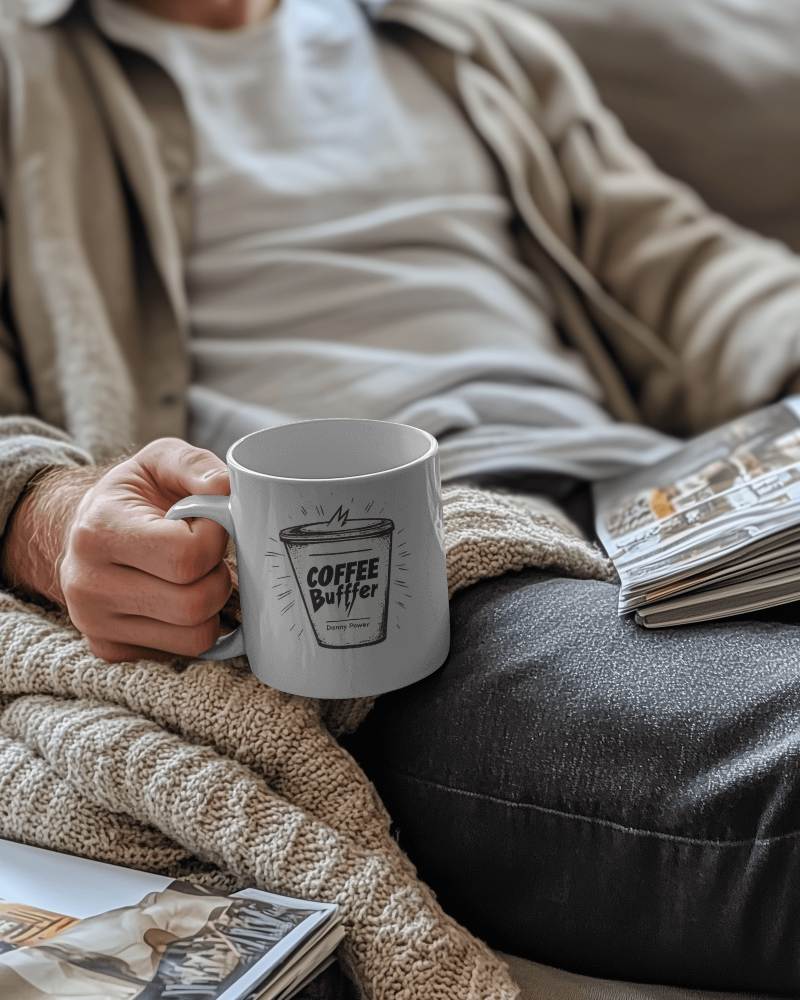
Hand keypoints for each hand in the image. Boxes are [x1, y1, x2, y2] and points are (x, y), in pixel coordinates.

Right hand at [1, 439, 232, 661]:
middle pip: (194, 604)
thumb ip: (195, 466)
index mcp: (98, 531)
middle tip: (207, 556)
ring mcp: (96, 623)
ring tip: (194, 577)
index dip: (213, 539)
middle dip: (217, 577)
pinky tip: (179, 598)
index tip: (207, 524)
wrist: (90, 529)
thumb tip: (226, 487)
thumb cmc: (134, 495)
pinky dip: (194, 627)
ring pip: (195, 637)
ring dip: (211, 606)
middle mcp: (88, 584)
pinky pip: (183, 652)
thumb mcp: (160, 460)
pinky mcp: (110, 649)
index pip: (186, 556)